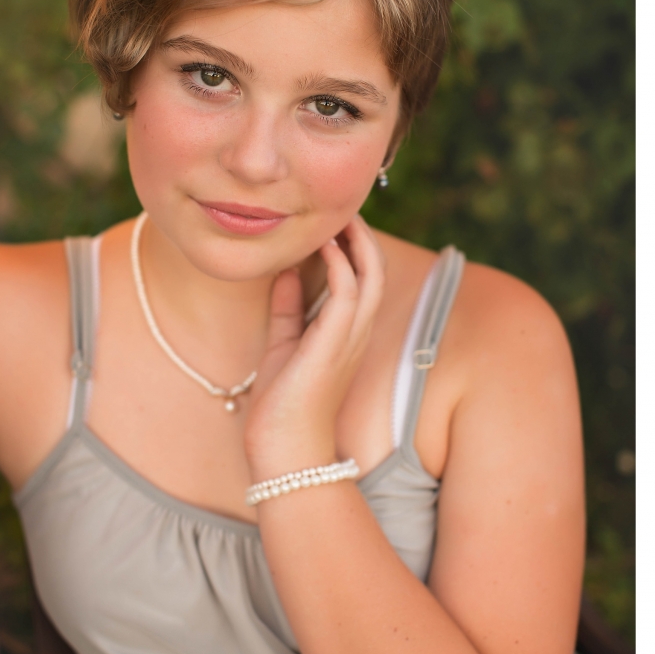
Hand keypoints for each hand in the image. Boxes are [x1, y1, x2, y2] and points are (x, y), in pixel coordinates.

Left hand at [244, 215, 384, 480]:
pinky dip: (340, 264)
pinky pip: (348, 292)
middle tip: (342, 206)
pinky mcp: (335, 344)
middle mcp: (355, 333)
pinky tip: (325, 243)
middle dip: (361, 235)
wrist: (281, 447)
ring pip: (369, 276)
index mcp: (345, 333)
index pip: (360, 279)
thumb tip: (285, 270)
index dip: (352, 246)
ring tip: (339, 213)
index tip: (333, 218)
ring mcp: (349, 338)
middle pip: (373, 270)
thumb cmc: (281, 403)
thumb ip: (288, 307)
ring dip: (356, 242)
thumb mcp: (282, 344)